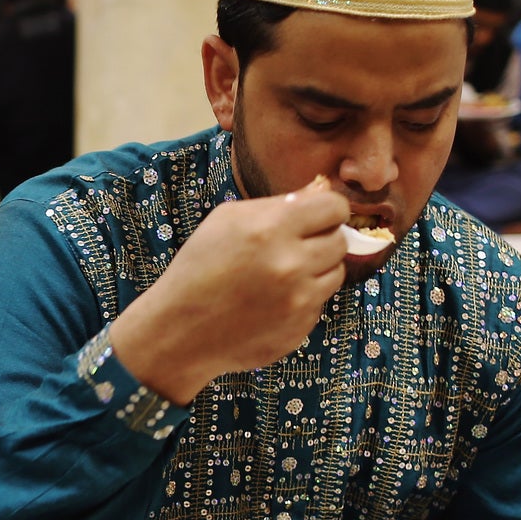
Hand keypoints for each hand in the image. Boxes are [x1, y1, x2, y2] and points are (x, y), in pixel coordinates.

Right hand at [107, 178, 347, 404]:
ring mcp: (299, 301)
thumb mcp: (227, 220)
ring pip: (336, 274)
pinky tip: (271, 302)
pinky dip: (302, 300)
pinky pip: (318, 304)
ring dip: (316, 271)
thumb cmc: (199, 267)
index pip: (335, 208)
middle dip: (322, 240)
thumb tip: (321, 189)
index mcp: (272, 228)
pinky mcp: (300, 329)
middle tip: (296, 247)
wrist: (180, 330)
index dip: (329, 210)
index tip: (319, 216)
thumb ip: (279, 203)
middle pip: (340, 241)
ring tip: (281, 275)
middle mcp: (292, 264)